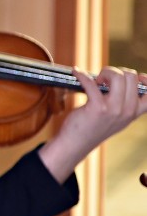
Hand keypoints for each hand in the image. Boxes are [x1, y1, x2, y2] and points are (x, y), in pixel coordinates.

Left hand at [40, 66, 146, 181]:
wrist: (75, 144)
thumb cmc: (92, 127)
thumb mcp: (116, 118)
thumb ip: (124, 103)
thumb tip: (122, 78)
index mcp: (134, 112)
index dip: (143, 79)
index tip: (129, 76)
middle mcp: (128, 111)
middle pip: (131, 76)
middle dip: (116, 71)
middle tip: (103, 80)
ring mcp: (114, 110)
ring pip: (118, 76)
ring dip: (105, 72)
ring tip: (96, 80)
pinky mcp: (97, 108)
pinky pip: (91, 83)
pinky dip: (82, 75)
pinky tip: (76, 72)